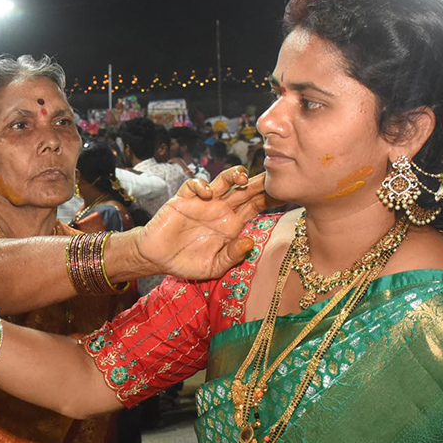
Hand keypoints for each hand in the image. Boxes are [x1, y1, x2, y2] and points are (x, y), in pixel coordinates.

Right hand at [133, 168, 268, 278]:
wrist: (157, 259)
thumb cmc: (186, 263)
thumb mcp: (213, 267)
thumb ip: (232, 257)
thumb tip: (249, 242)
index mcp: (232, 224)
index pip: (256, 207)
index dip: (269, 199)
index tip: (285, 195)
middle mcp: (221, 209)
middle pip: (244, 190)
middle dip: (258, 182)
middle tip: (271, 177)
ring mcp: (203, 202)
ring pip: (223, 181)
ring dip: (234, 175)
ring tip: (242, 177)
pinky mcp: (184, 198)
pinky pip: (195, 185)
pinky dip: (202, 185)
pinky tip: (206, 193)